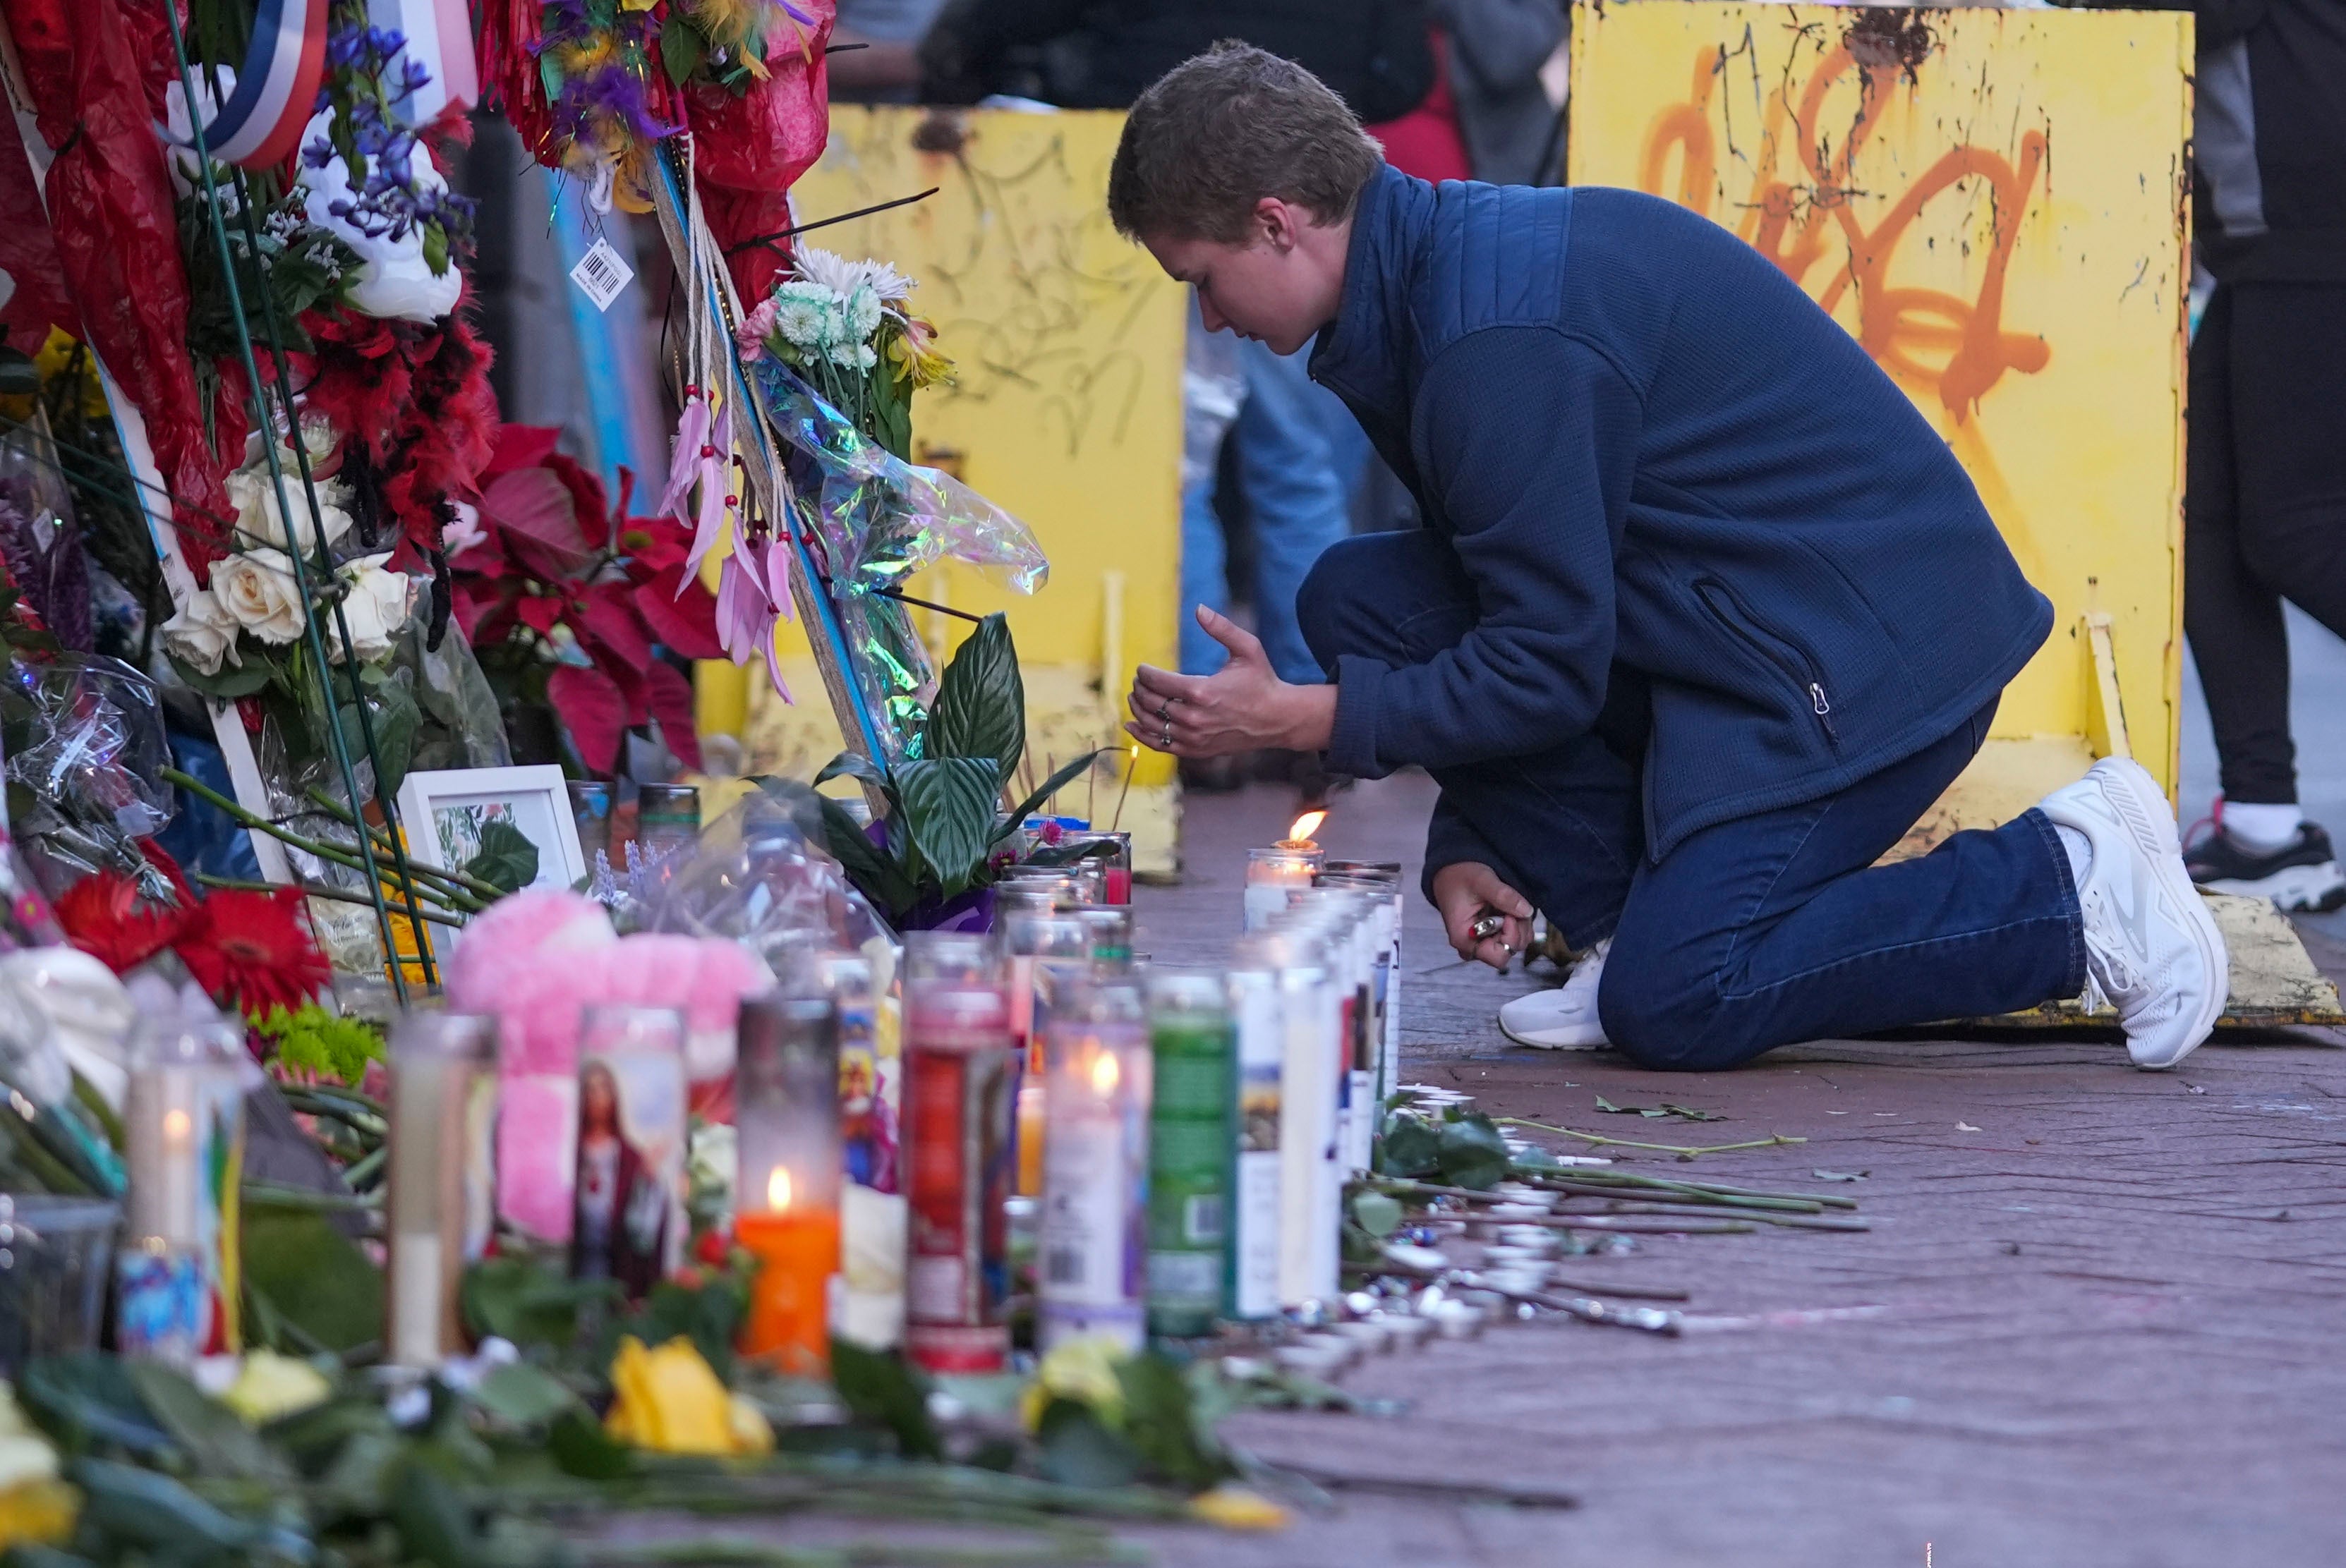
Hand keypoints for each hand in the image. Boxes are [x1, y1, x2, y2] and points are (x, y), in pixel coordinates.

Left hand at [1125, 606, 1335, 757]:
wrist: (1277, 719)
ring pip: (1151, 723)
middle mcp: (1194, 717)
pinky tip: (1131, 724)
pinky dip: (1142, 735)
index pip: (1157, 682)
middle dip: (1140, 688)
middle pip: (1150, 702)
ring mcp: (1193, 737)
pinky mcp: (1196, 750)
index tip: (1142, 668)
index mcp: (1201, 691)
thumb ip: (1222, 628)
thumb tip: (1199, 608)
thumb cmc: (1262, 681)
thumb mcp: (1247, 649)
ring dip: (1137, 709)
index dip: (1144, 673)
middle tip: (1138, 681)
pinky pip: (1160, 744)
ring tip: (1135, 697)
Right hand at [1431, 861, 1533, 970]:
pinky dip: (1519, 923)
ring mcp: (1483, 942)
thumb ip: (1503, 895)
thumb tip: (1526, 911)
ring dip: (1520, 925)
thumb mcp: (1481, 881)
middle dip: (1518, 929)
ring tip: (1511, 905)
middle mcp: (1473, 945)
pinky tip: (1510, 908)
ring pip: (1515, 945)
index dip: (1510, 938)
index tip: (1509, 915)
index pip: (1497, 956)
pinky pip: (1513, 937)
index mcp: (1464, 938)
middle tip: (1513, 907)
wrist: (1451, 872)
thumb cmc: (1459, 877)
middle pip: (1508, 952)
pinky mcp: (1491, 936)